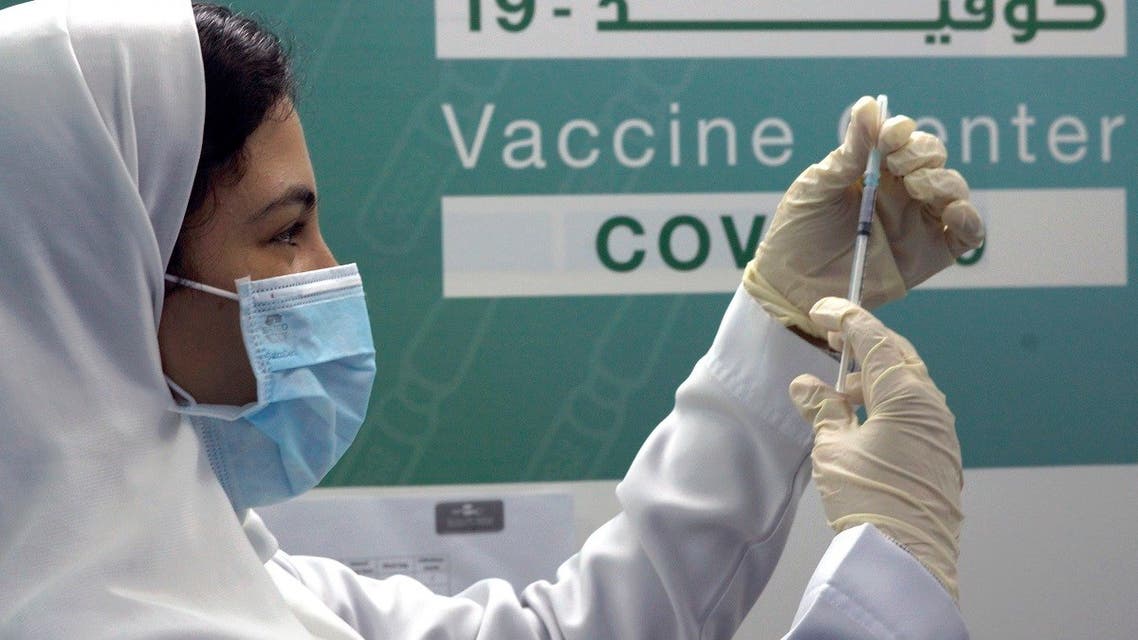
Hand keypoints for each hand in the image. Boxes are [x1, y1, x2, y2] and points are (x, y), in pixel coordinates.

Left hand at [743, 96, 983, 338]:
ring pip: (953, 189)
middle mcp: (900, 191)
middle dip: (922, 153)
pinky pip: (965, 234)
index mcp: (872, 169)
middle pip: (933, 157)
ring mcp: (916, 221)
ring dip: (943, 181)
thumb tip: (869, 104)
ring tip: (917, 187)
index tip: (887, 137)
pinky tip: (952, 213)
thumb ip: (848, 152)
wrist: (789, 286)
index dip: (901, 131)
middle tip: (899, 166)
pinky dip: (969, 219)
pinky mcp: (929, 253)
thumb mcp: (817, 187)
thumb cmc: (797, 232)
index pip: (902, 138)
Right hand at [789, 298, 962, 601]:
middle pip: (896, 354)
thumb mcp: (834, 449)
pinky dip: (885, 401)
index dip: (845, 318)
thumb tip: (807, 386)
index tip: (821, 309)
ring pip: (906, 383)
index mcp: (906, 395)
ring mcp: (939, 430)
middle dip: (862, 342)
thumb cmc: (870, 500)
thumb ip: (822, 410)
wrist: (908, 558)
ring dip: (872, 377)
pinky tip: (859, 419)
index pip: (874, 338)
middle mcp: (930, 405)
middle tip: (831, 338)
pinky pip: (913, 409)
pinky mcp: (939, 453)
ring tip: (837, 392)